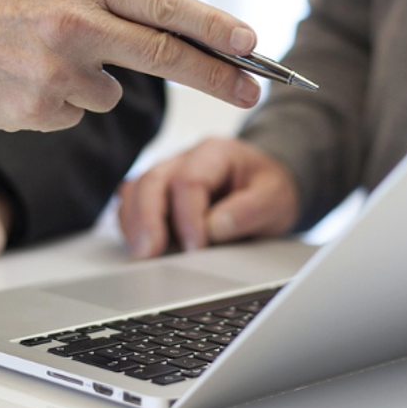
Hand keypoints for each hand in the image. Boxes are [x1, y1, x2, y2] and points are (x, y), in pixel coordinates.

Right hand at [0, 0, 261, 132]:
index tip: (253, 45)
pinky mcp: (34, 110)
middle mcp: (74, 23)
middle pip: (166, 57)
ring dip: (91, 82)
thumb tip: (170, 30)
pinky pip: (73, 114)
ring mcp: (54, 71)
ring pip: (109, 93)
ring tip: (37, 56)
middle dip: (218, 76)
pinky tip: (19, 78)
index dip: (216, 29)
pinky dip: (57, 103)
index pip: (165, 7)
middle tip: (253, 89)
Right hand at [117, 137, 299, 258]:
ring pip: (135, 190)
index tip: (196, 248)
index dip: (188, 217)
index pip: (189, 180)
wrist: (266, 187)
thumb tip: (214, 227)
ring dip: (134, 223)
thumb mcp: (275, 198)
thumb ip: (249, 210)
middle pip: (152, 181)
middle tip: (149, 253)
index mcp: (215, 153)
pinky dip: (131, 224)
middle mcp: (184, 159)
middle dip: (147, 219)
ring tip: (141, 254)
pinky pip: (132, 203)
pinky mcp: (158, 195)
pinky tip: (140, 246)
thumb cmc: (268, 190)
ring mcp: (167, 175)